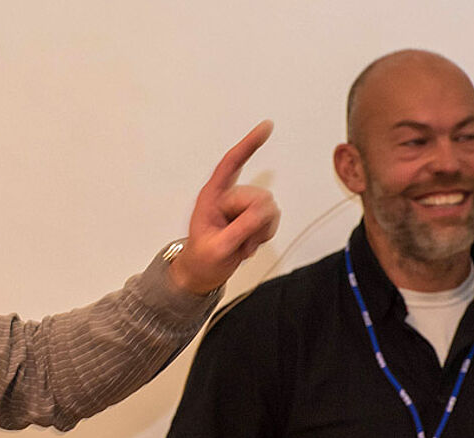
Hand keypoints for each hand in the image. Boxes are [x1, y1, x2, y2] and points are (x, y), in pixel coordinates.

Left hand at [169, 120, 280, 295]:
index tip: (265, 127)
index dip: (249, 145)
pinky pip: (272, 220)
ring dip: (259, 231)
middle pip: (257, 196)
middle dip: (253, 222)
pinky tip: (247, 243)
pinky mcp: (252, 218)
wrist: (202, 273)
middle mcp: (227, 197)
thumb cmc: (201, 259)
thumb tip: (262, 211)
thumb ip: (240, 228)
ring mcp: (241, 208)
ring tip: (240, 243)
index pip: (231, 164)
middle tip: (237, 240)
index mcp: (211, 197)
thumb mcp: (218, 247)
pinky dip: (264, 235)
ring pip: (269, 209)